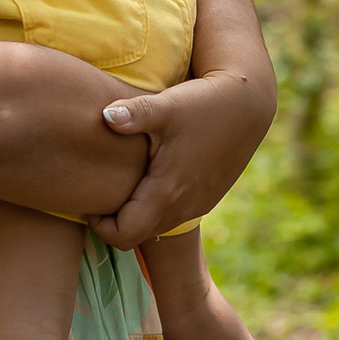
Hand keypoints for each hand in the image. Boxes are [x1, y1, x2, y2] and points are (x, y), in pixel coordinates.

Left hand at [88, 69, 273, 248]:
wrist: (248, 104)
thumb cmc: (203, 104)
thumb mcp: (167, 106)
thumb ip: (134, 113)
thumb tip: (104, 116)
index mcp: (167, 192)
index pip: (124, 235)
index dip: (101, 226)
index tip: (90, 203)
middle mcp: (184, 207)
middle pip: (138, 234)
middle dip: (115, 221)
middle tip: (100, 193)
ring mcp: (198, 205)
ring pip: (156, 226)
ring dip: (136, 214)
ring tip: (121, 183)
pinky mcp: (207, 197)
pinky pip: (173, 214)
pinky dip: (156, 205)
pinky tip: (149, 176)